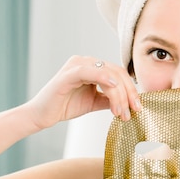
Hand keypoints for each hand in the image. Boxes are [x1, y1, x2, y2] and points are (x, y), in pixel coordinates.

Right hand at [26, 55, 141, 129]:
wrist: (42, 116)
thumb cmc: (65, 106)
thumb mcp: (95, 102)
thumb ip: (110, 98)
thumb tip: (131, 102)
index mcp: (93, 67)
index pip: (119, 74)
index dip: (131, 90)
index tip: (137, 108)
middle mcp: (86, 62)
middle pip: (117, 72)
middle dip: (128, 93)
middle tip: (133, 111)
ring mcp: (77, 65)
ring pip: (108, 74)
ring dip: (118, 94)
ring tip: (120, 112)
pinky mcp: (68, 74)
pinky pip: (89, 72)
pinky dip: (103, 78)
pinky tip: (113, 87)